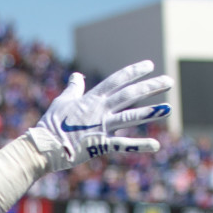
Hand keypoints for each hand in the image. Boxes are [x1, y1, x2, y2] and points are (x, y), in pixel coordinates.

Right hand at [28, 61, 171, 173]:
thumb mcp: (62, 101)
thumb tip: (77, 75)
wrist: (43, 146)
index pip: (117, 80)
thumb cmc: (51, 124)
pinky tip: (156, 145)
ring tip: (169, 108)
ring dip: (150, 112)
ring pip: (130, 117)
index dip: (133, 72)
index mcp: (91, 99)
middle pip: (129, 95)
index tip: (149, 65)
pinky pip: (123, 144)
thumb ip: (74, 88)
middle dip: (150, 87)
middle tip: (169, 81)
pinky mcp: (100, 144)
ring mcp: (101, 126)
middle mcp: (99, 110)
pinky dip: (139, 145)